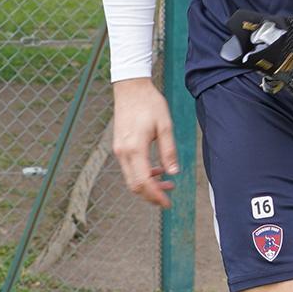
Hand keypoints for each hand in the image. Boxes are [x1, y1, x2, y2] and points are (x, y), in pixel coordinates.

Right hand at [111, 77, 177, 208]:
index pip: (143, 182)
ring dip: (147, 184)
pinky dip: (142, 174)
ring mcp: (119, 150)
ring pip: (131, 178)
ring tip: (167, 183)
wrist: (131, 88)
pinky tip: (157, 170)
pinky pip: (129, 168)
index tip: (168, 203)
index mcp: (135, 149)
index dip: (155, 195)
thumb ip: (169, 150)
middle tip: (169, 196)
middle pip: (134, 185)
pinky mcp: (119, 146)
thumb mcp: (165, 125)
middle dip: (151, 194)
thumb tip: (174, 172)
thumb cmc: (150, 104)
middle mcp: (123, 152)